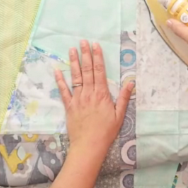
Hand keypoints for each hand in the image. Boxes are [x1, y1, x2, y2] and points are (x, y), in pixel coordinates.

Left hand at [54, 40, 133, 160]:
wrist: (89, 145)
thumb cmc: (106, 131)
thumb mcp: (120, 115)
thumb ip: (124, 97)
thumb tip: (131, 82)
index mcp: (102, 94)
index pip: (99, 71)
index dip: (97, 57)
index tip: (95, 45)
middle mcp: (88, 93)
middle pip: (87, 70)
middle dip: (85, 55)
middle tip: (83, 42)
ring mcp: (77, 99)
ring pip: (75, 77)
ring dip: (74, 62)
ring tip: (71, 50)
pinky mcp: (69, 106)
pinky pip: (63, 91)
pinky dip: (60, 80)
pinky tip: (57, 70)